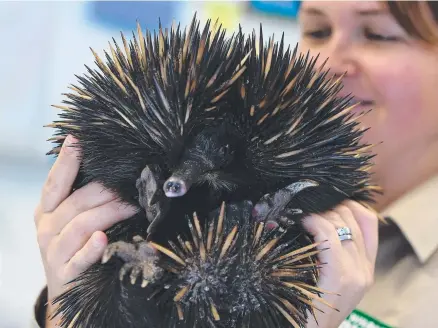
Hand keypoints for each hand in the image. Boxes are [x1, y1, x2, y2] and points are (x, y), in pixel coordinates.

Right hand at [34, 135, 138, 326]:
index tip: (78, 140)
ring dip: (109, 212)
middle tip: (131, 183)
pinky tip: (103, 239)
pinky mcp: (66, 275)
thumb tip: (108, 168)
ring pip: (82, 225)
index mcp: (46, 211)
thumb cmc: (73, 246)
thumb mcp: (70, 220)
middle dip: (105, 190)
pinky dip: (91, 249)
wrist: (66, 289)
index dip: (66, 162)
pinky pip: (80, 259)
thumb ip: (82, 197)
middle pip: (76, 202)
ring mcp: (54, 253)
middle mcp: (46, 229)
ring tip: (132, 205)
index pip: (55, 183)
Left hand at [301, 200, 378, 327]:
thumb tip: (319, 219)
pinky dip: (315, 222)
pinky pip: (329, 236)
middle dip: (328, 206)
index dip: (348, 204)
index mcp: (366, 267)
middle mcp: (365, 269)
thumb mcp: (328, 276)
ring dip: (319, 213)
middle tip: (308, 207)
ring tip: (302, 215)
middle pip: (352, 218)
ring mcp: (355, 274)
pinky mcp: (339, 277)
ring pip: (340, 224)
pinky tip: (303, 222)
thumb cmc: (309, 303)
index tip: (327, 202)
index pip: (369, 220)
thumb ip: (332, 252)